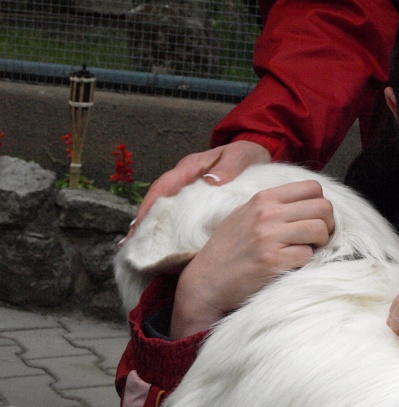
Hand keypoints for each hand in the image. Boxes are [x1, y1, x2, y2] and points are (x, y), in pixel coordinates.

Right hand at [125, 141, 272, 240]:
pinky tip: (171, 250)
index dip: (149, 205)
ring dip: (155, 229)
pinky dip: (174, 232)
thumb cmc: (246, 154)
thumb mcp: (240, 156)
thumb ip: (228, 166)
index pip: (164, 186)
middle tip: (132, 246)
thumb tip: (212, 181)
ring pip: (168, 211)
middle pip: (159, 202)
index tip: (138, 225)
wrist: (258, 155)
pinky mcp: (199, 204)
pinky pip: (182, 217)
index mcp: (190, 168)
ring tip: (144, 252)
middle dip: (144, 223)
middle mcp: (184, 181)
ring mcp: (190, 193)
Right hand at [170, 180, 334, 338]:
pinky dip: (305, 263)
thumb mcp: (245, 214)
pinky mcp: (272, 261)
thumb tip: (309, 202)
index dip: (321, 204)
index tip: (315, 219)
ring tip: (306, 251)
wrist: (206, 282)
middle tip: (318, 239)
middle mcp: (267, 214)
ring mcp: (269, 237)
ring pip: (320, 230)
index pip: (313, 187)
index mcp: (263, 198)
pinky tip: (291, 265)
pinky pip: (308, 256)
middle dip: (328, 225)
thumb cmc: (227, 250)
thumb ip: (273, 205)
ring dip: (320, 244)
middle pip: (324, 207)